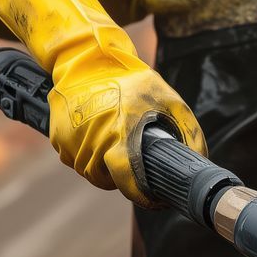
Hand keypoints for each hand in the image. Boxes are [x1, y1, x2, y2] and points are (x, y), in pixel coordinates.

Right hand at [49, 65, 205, 208]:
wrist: (89, 59)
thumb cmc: (131, 80)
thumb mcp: (169, 100)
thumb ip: (188, 132)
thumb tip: (198, 161)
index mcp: (122, 134)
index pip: (127, 182)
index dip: (140, 195)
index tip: (153, 198)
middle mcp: (94, 140)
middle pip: (104, 179)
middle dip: (118, 177)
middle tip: (129, 161)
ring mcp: (72, 138)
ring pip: (86, 170)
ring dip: (99, 165)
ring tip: (111, 143)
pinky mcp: (58, 135)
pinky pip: (71, 157)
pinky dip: (82, 152)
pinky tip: (94, 134)